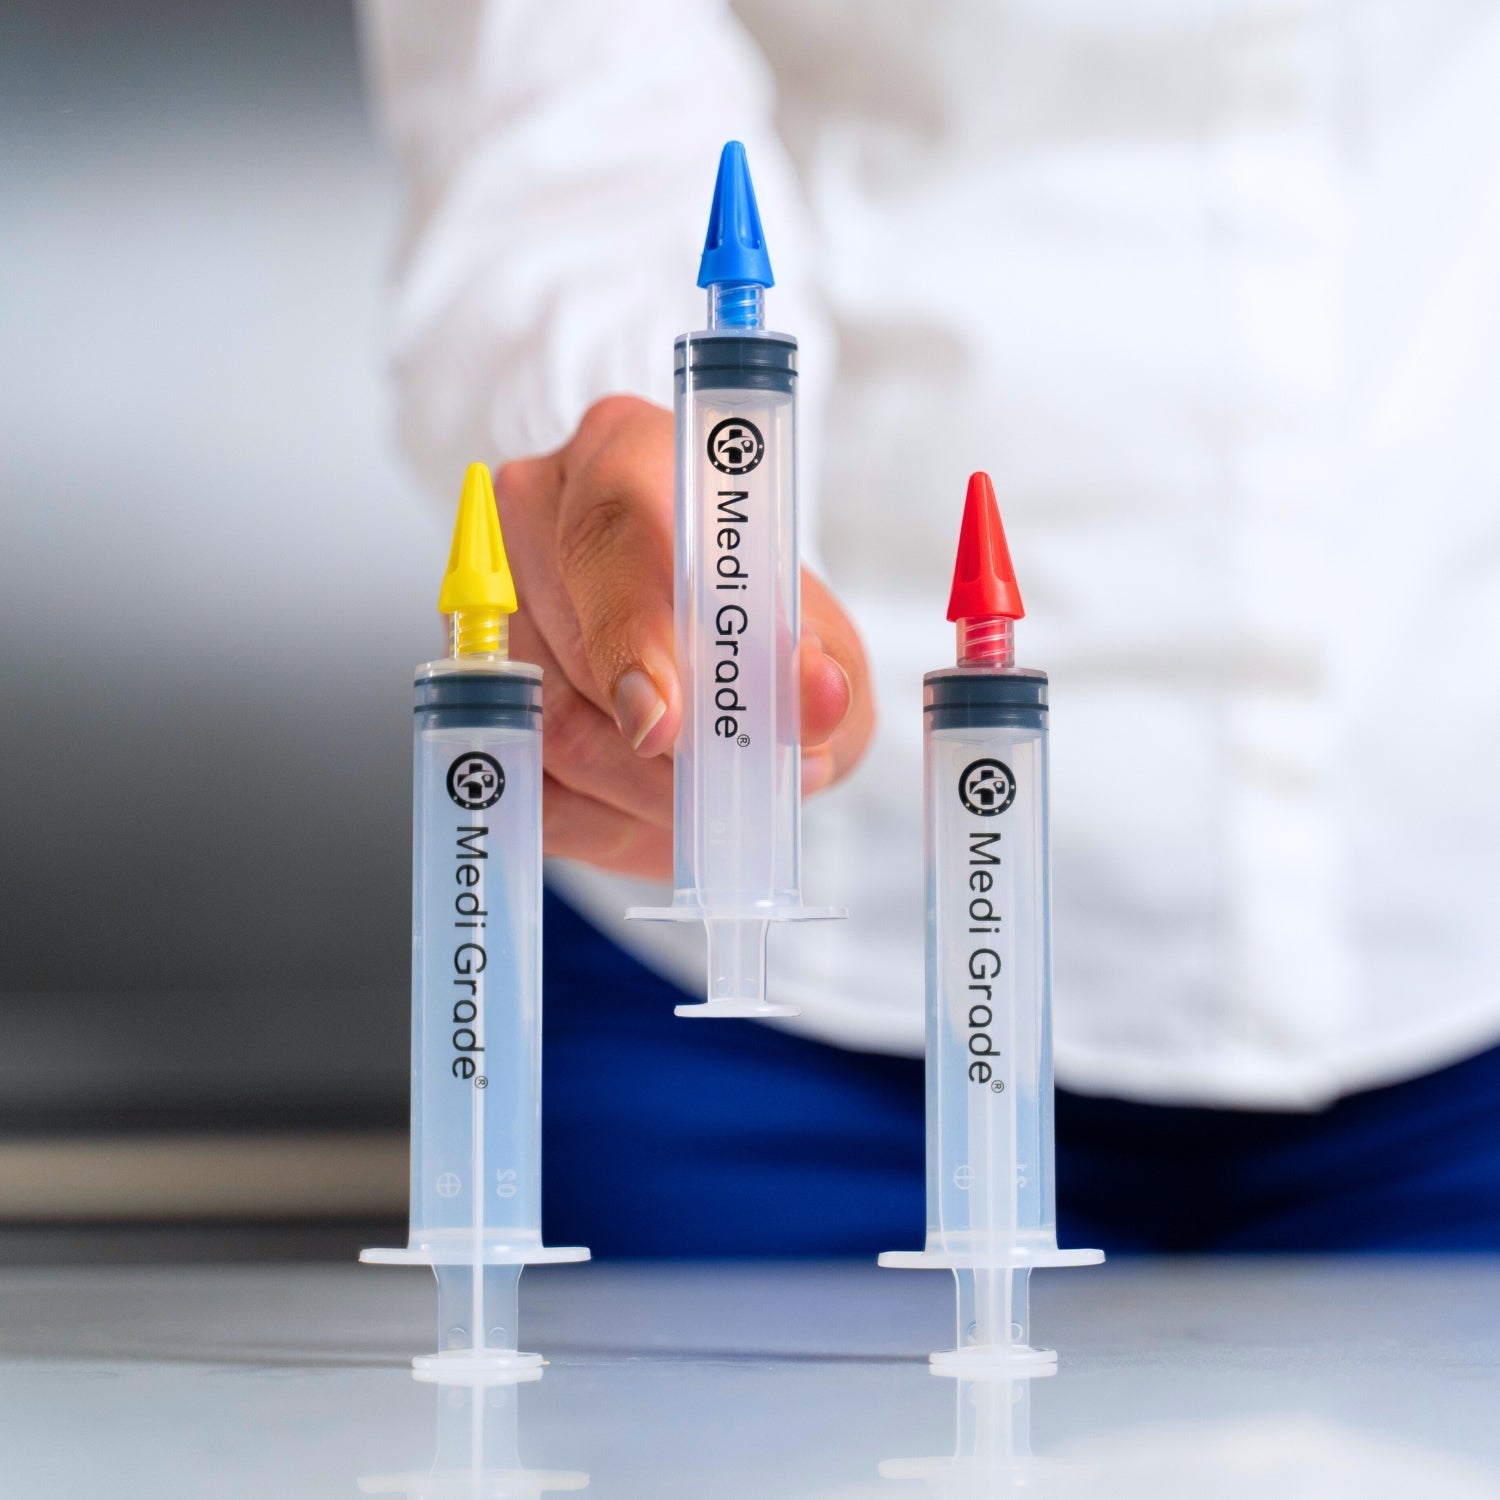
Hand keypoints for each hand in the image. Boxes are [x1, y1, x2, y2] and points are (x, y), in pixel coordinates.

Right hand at [494, 395, 873, 877]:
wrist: (723, 661)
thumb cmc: (769, 634)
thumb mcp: (820, 642)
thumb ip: (820, 666)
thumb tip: (817, 698)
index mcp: (624, 456)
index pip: (609, 531)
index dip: (633, 632)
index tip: (666, 720)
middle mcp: (535, 515)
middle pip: (573, 650)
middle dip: (663, 746)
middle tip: (731, 782)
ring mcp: (484, 607)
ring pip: (547, 730)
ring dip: (643, 793)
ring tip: (711, 795)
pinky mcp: (473, 696)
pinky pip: (527, 786)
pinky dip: (600, 820)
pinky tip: (653, 811)